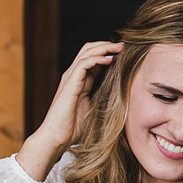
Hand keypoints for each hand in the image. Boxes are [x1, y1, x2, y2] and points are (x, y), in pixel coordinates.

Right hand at [17, 40, 123, 180]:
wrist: (57, 138)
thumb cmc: (74, 128)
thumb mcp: (94, 108)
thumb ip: (103, 96)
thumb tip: (121, 93)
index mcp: (80, 80)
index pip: (93, 58)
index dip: (107, 52)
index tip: (124, 52)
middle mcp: (74, 76)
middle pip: (88, 50)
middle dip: (106, 45)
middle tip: (123, 44)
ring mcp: (70, 78)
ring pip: (86, 53)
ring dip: (104, 48)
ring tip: (119, 47)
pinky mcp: (70, 84)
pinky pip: (83, 64)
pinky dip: (97, 58)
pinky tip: (110, 59)